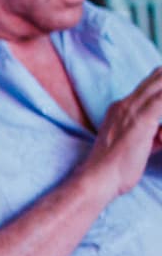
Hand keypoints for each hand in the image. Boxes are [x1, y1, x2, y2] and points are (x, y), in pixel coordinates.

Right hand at [79, 67, 161, 198]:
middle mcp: (125, 104)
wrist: (99, 178)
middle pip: (157, 78)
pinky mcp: (142, 120)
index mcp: (120, 108)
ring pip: (161, 85)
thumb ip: (151, 134)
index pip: (150, 83)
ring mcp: (133, 110)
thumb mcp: (134, 144)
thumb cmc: (115, 167)